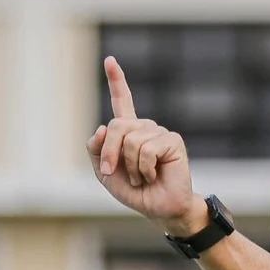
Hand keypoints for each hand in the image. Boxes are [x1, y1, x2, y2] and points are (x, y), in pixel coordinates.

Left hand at [87, 56, 206, 235]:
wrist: (160, 208)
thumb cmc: (135, 191)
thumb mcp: (105, 172)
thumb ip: (97, 149)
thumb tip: (104, 126)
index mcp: (130, 132)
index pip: (122, 102)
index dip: (117, 81)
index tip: (110, 60)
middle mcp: (145, 128)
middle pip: (116, 126)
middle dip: (111, 153)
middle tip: (115, 174)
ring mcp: (160, 133)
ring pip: (130, 140)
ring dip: (130, 166)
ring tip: (142, 178)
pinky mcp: (173, 142)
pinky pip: (146, 149)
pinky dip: (143, 168)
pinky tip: (153, 176)